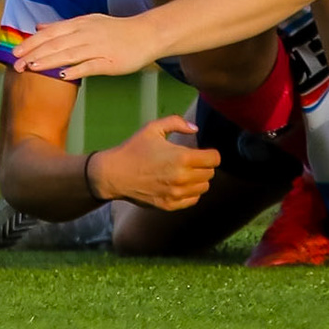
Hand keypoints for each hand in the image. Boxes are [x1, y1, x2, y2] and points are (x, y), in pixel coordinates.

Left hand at [12, 13, 162, 80]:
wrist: (146, 35)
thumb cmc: (116, 30)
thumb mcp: (88, 22)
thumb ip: (62, 26)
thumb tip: (38, 27)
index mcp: (80, 24)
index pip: (50, 33)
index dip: (32, 42)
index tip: (15, 52)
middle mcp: (86, 33)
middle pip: (56, 44)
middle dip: (34, 54)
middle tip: (16, 64)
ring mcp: (98, 47)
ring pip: (69, 54)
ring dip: (49, 61)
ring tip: (32, 68)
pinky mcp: (109, 61)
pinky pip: (89, 66)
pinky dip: (75, 70)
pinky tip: (61, 76)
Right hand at [89, 115, 220, 210]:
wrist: (114, 174)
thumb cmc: (134, 149)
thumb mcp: (153, 128)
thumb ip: (177, 123)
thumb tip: (196, 129)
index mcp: (182, 158)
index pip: (214, 159)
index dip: (211, 153)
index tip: (203, 151)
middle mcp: (182, 178)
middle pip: (210, 173)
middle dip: (205, 165)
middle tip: (193, 161)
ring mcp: (176, 193)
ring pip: (203, 188)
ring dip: (199, 179)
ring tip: (187, 172)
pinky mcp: (169, 205)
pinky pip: (192, 200)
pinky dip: (191, 192)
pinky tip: (181, 184)